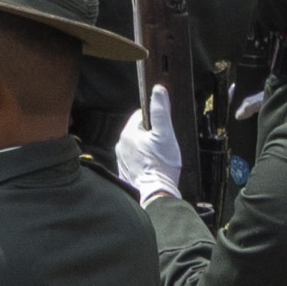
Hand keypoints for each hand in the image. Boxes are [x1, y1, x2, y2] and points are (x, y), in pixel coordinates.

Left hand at [115, 90, 185, 206]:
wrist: (157, 195)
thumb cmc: (162, 166)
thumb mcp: (165, 135)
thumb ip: (161, 111)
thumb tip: (158, 90)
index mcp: (127, 133)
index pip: (140, 116)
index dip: (154, 121)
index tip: (163, 132)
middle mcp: (120, 145)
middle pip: (139, 132)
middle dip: (151, 137)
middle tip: (163, 147)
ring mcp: (121, 160)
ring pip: (137, 147)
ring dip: (147, 149)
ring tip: (159, 159)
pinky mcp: (125, 172)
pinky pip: (135, 161)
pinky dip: (144, 162)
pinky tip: (153, 168)